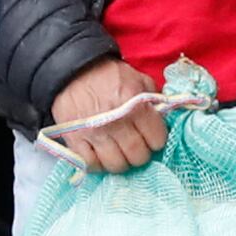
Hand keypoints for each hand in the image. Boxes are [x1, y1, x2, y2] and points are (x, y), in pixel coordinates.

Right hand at [44, 57, 168, 172]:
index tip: (150, 137)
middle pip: (137, 156)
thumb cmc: (109, 76)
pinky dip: (98, 164)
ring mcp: (94, 133)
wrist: (73, 70)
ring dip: (120, 161)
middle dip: (140, 153)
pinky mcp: (75, 139)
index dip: (155, 139)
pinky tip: (101, 155)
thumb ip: (154, 100)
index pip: (157, 140)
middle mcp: (117, 123)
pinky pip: (91, 164)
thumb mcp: (139, 80)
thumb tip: (162, 120)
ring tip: (119, 152)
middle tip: (135, 146)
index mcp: (136, 107)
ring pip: (116, 164)